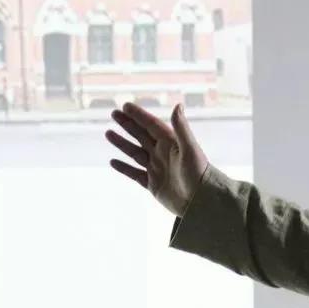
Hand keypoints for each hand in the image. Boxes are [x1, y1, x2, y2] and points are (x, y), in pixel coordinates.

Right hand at [106, 102, 208, 216]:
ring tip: (108, 133)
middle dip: (128, 124)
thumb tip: (177, 105)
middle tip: (113, 113)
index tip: (125, 105)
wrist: (200, 202)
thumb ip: (181, 128)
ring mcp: (157, 168)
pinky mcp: (153, 184)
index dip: (139, 115)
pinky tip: (113, 161)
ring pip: (135, 153)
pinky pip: (134, 173)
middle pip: (142, 135)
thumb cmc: (198, 173)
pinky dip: (124, 167)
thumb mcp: (190, 149)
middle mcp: (163, 154)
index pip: (152, 125)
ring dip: (122, 143)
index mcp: (171, 143)